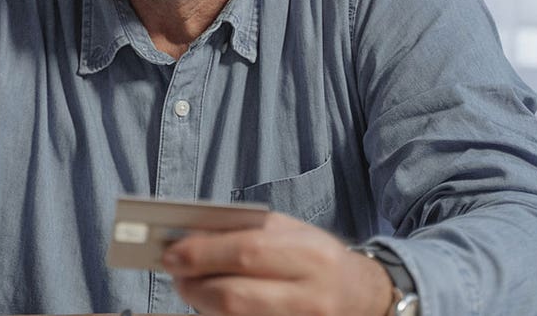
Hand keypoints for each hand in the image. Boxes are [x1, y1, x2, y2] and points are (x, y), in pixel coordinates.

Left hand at [162, 212, 393, 315]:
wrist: (364, 296)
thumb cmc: (320, 259)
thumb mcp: (293, 233)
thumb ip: (249, 231)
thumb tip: (193, 235)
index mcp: (310, 254)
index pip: (246, 252)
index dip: (202, 253)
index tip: (172, 252)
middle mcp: (310, 295)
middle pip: (235, 295)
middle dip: (194, 284)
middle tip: (174, 273)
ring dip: (202, 304)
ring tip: (190, 287)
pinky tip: (211, 304)